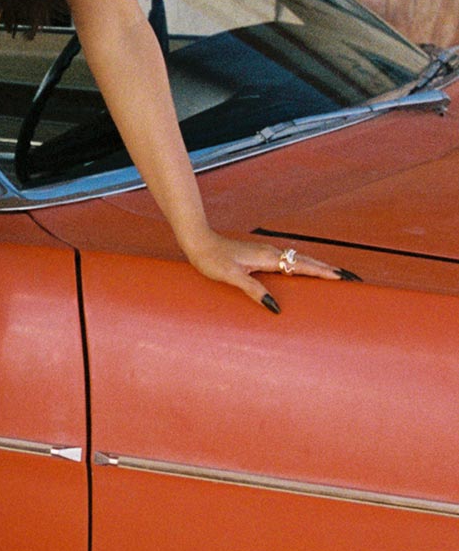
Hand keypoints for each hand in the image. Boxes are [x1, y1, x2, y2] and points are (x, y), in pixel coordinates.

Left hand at [179, 228, 358, 312]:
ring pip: (299, 260)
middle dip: (330, 270)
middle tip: (351, 278)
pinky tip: (304, 273)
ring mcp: (267, 253)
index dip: (326, 272)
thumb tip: (275, 308)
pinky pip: (289, 262)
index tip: (345, 277)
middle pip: (308, 261)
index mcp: (269, 257)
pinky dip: (303, 267)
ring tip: (335, 277)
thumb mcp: (231, 277)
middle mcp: (271, 253)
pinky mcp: (260, 256)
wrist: (198, 242)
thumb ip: (253, 290)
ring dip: (318, 268)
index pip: (305, 266)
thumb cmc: (211, 259)